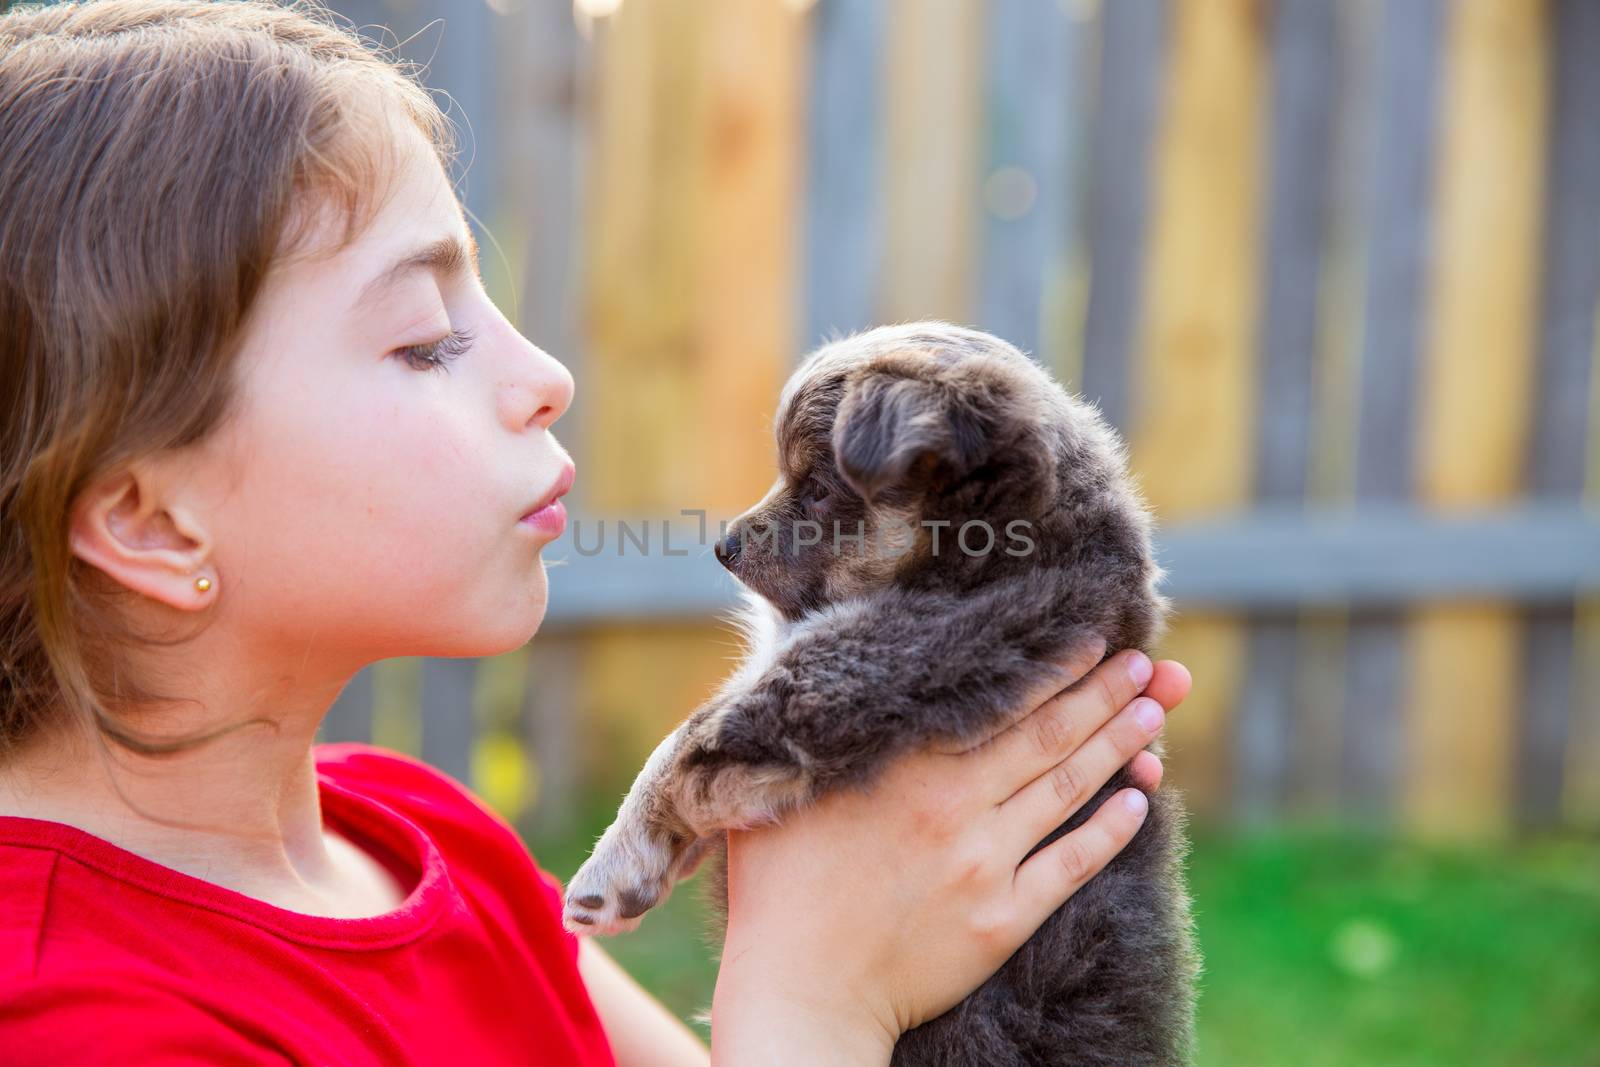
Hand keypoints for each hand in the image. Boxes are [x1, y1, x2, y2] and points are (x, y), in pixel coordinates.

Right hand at [709, 642, 1191, 1064]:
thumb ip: (814, 723)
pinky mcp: (1002, 920)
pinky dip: (1110, 831)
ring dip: (1118, 745)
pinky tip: (1139, 801)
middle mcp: (954, 806)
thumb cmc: (776, 884)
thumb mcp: (775, 784)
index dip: (1053, 666)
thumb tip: (823, 656)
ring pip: (1068, 789)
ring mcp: (983, 864)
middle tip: (1143, 664)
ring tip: (1152, 712)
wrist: (800, 990)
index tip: (1091, 638)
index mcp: (904, 766)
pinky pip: (1072, 865)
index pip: (999, 700)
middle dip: (1103, 693)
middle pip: (1048, 735)